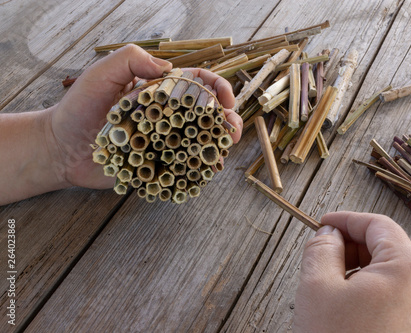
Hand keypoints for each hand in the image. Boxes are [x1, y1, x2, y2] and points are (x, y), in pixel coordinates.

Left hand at [47, 45, 241, 188]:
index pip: (197, 83)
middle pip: (207, 113)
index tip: (226, 101)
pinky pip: (186, 165)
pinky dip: (201, 167)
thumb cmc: (77, 109)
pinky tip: (209, 169)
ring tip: (224, 150)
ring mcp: (165, 140)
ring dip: (218, 144)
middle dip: (227, 119)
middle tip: (232, 131)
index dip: (217, 88)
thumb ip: (131, 60)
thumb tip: (169, 68)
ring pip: (201, 139)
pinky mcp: (158, 163)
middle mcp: (167, 114)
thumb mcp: (100, 74)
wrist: (60, 148)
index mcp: (159, 90)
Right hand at [293, 211, 410, 332]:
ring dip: (362, 271)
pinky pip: (402, 299)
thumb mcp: (318, 289)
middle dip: (353, 247)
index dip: (346, 219)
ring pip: (395, 275)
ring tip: (334, 287)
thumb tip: (327, 234)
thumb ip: (320, 249)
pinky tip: (351, 309)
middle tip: (323, 255)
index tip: (324, 223)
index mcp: (408, 269)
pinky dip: (375, 294)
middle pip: (389, 248)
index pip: (377, 225)